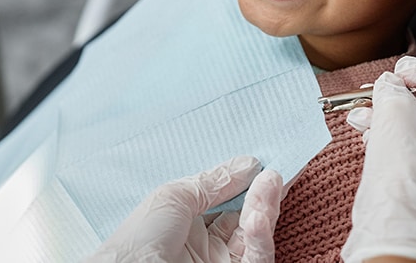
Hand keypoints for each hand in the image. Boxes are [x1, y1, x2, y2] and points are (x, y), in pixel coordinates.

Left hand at [84, 155, 284, 262]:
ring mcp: (221, 260)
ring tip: (270, 183)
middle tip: (275, 171)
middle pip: (247, 216)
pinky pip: (256, 256)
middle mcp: (207, 241)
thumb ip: (214, 182)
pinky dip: (261, 236)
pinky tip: (258, 216)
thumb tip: (249, 164)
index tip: (265, 162)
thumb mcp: (175, 196)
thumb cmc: (141, 237)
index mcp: (189, 220)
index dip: (247, 182)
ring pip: (256, 235)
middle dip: (263, 193)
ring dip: (266, 208)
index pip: (228, 200)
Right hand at [341, 56, 415, 262]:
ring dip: (394, 126)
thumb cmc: (409, 179)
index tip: (404, 73)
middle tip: (380, 94)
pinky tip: (372, 143)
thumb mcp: (396, 112)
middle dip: (404, 102)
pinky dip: (398, 151)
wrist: (399, 233)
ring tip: (366, 119)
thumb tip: (389, 85)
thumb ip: (393, 89)